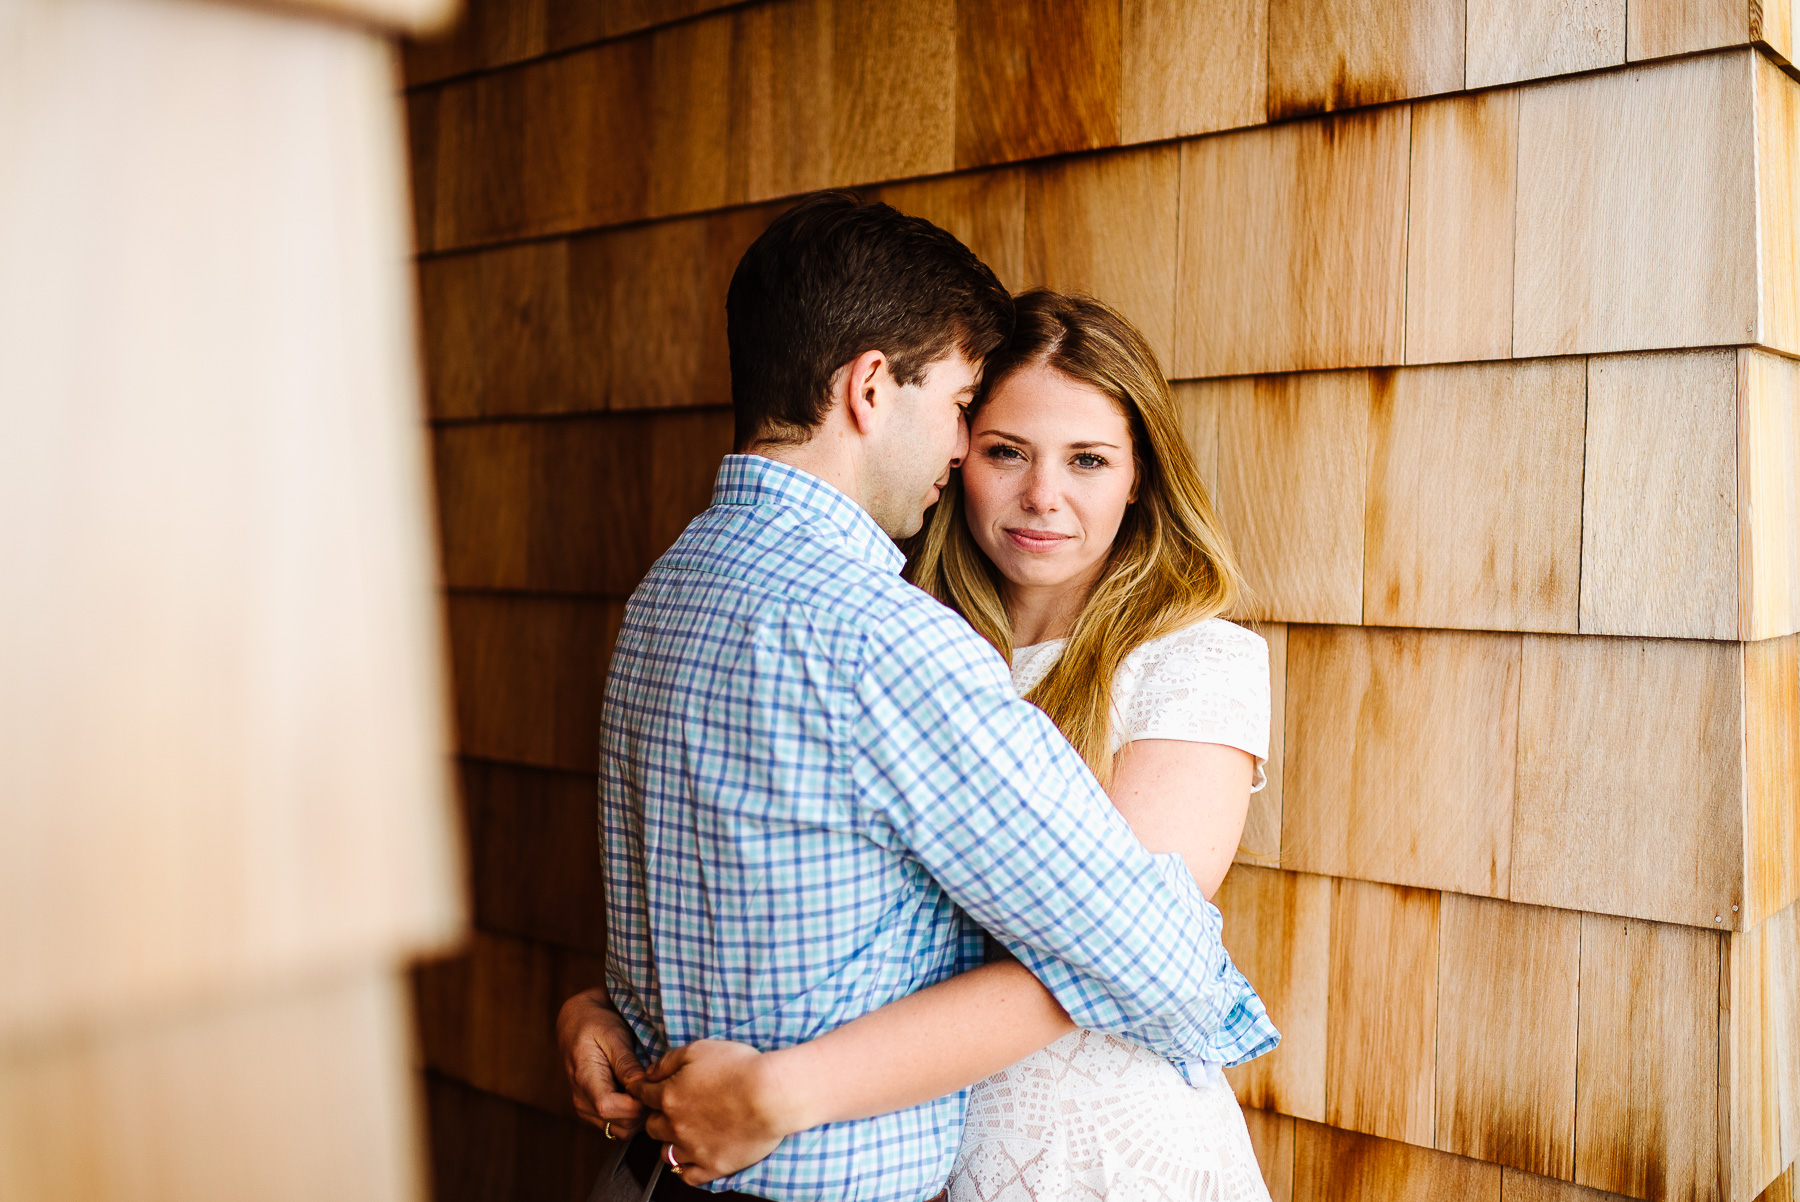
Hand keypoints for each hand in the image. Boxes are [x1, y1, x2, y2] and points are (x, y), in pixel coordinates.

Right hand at [556, 988, 648, 1138]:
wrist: (577, 1023)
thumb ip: (626, 1062)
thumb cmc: (596, 1023)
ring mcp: (586, 1110)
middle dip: (644, 1110)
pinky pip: (619, 1125)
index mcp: (584, 1079)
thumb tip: (642, 1086)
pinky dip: (634, 1115)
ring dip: (641, 1115)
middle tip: (660, 1086)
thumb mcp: (613, 1034)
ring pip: (622, 1130)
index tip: (654, 1087)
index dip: (636, 1104)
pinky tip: (642, 1094)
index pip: (609, 1107)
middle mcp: (582, 1101)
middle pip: (620, 1124)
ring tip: (651, 1089)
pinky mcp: (594, 1113)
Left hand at [628, 1040, 794, 1184]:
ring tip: (683, 1135)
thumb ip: (669, 1061)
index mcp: (669, 1096)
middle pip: (652, 1126)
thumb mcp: (700, 1049)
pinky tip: (692, 1158)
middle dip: (658, 1116)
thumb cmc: (740, 1067)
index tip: (643, 1089)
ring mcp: (694, 1149)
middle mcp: (675, 1126)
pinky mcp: (713, 1166)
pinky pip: (687, 1176)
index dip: (642, 1089)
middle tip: (671, 1110)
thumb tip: (650, 1073)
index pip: (643, 1094)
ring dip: (671, 1142)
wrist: (771, 1095)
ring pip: (667, 1153)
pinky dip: (685, 1168)